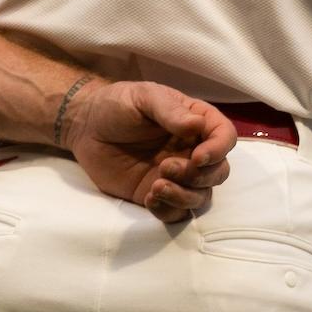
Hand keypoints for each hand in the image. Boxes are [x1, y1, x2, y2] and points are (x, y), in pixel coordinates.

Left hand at [59, 79, 234, 219]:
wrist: (86, 127)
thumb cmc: (118, 105)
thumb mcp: (144, 97)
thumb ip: (170, 110)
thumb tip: (197, 125)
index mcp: (196, 123)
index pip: (224, 137)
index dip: (218, 150)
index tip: (198, 157)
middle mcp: (192, 151)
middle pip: (219, 172)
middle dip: (199, 176)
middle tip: (166, 168)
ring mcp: (177, 177)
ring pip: (201, 197)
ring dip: (184, 196)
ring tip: (155, 186)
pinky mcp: (156, 194)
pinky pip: (176, 213)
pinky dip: (168, 210)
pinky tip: (149, 199)